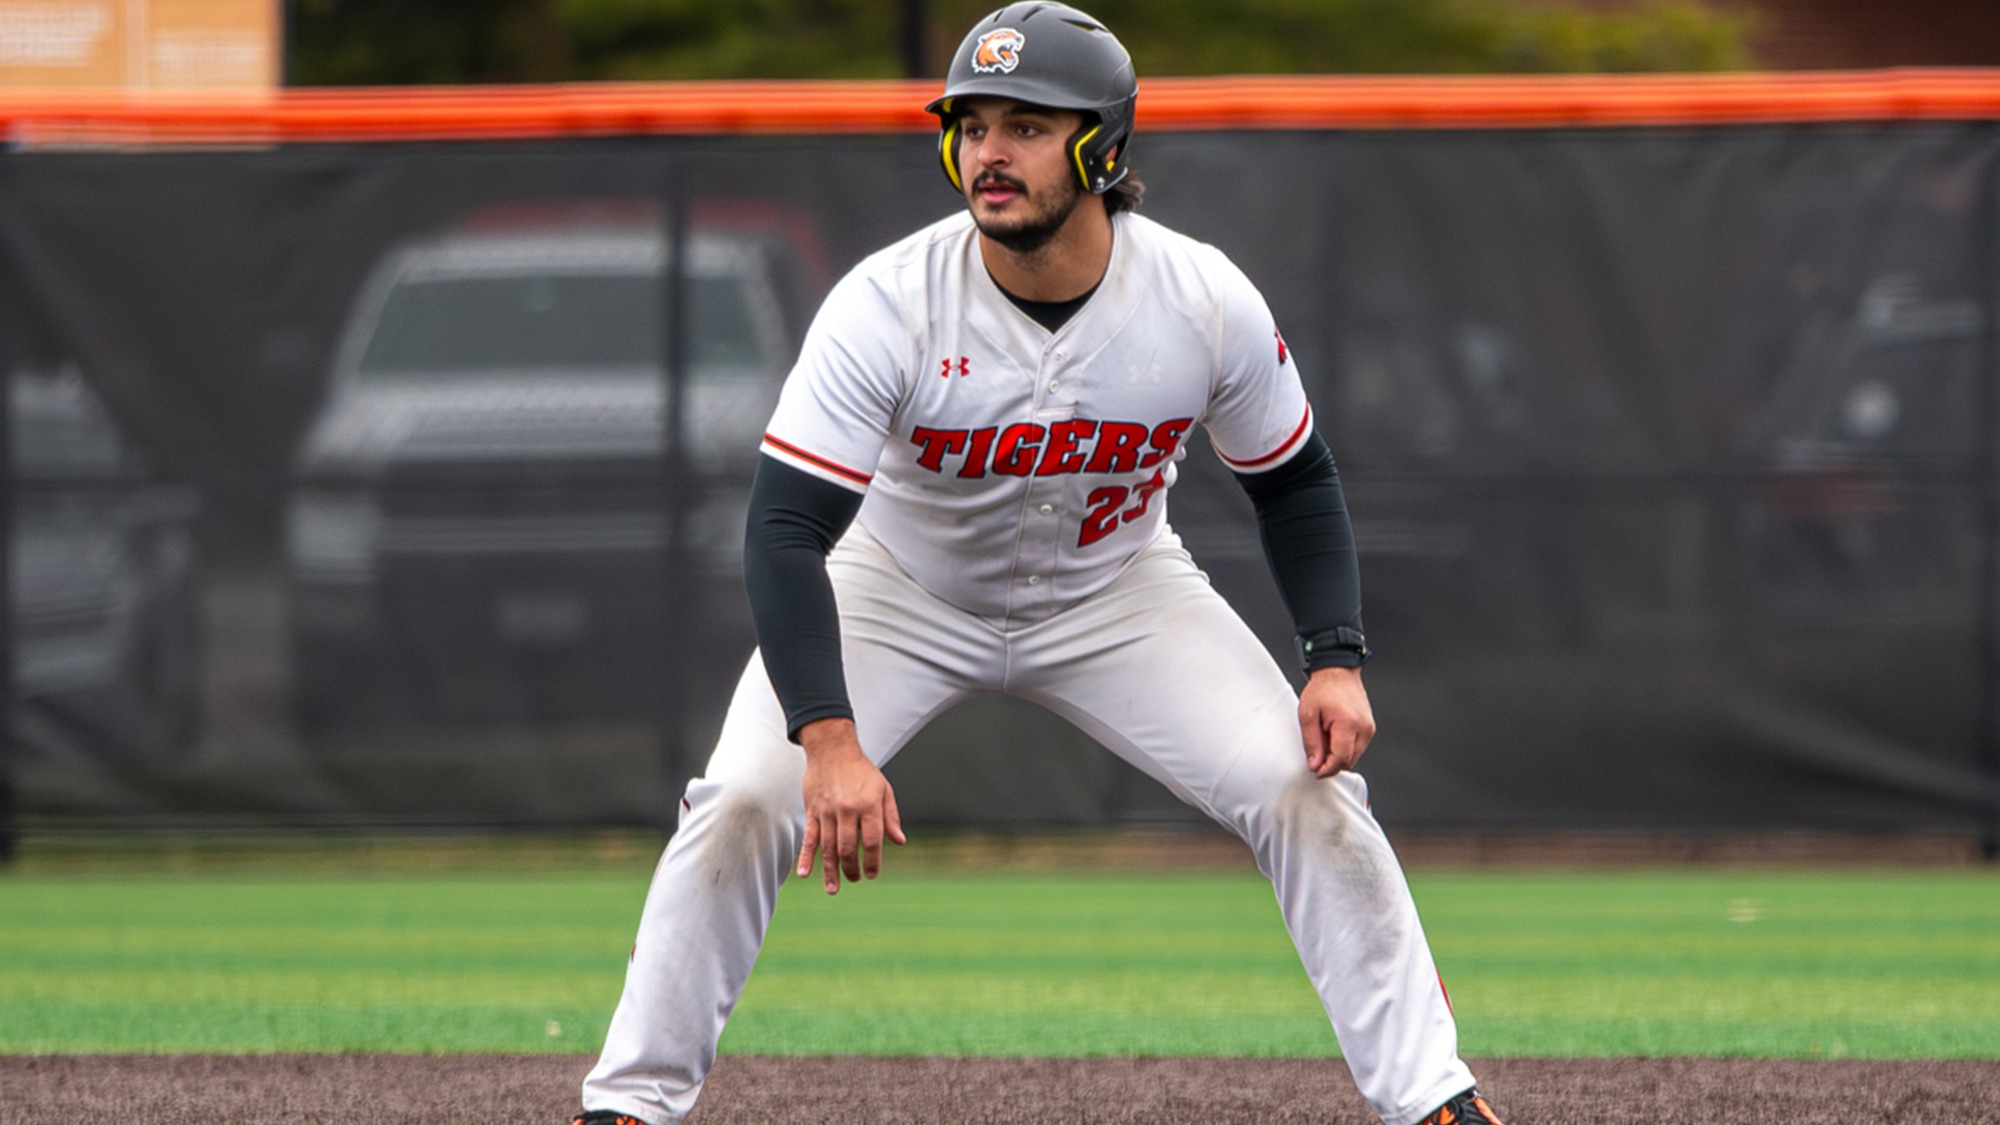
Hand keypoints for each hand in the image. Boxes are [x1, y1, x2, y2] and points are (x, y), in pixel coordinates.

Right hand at [796, 718, 905, 894]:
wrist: (832, 749)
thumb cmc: (861, 770)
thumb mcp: (884, 789)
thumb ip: (891, 816)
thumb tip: (899, 841)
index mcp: (868, 805)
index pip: (872, 841)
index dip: (873, 861)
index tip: (873, 873)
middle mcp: (848, 810)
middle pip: (848, 848)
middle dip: (852, 869)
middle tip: (856, 878)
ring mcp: (828, 812)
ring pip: (829, 847)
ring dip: (831, 871)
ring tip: (834, 889)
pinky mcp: (812, 811)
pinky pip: (809, 838)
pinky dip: (805, 857)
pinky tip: (805, 874)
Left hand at [1299, 666, 1375, 777]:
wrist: (1338, 671)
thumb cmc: (1322, 689)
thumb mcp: (1308, 715)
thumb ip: (1312, 742)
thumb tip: (1315, 764)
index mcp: (1349, 724)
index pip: (1341, 760)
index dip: (1327, 770)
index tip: (1315, 771)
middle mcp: (1364, 728)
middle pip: (1349, 761)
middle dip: (1331, 763)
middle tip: (1316, 752)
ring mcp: (1369, 728)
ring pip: (1354, 756)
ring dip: (1338, 755)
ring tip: (1324, 738)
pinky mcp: (1369, 728)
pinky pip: (1357, 747)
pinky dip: (1344, 748)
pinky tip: (1333, 735)